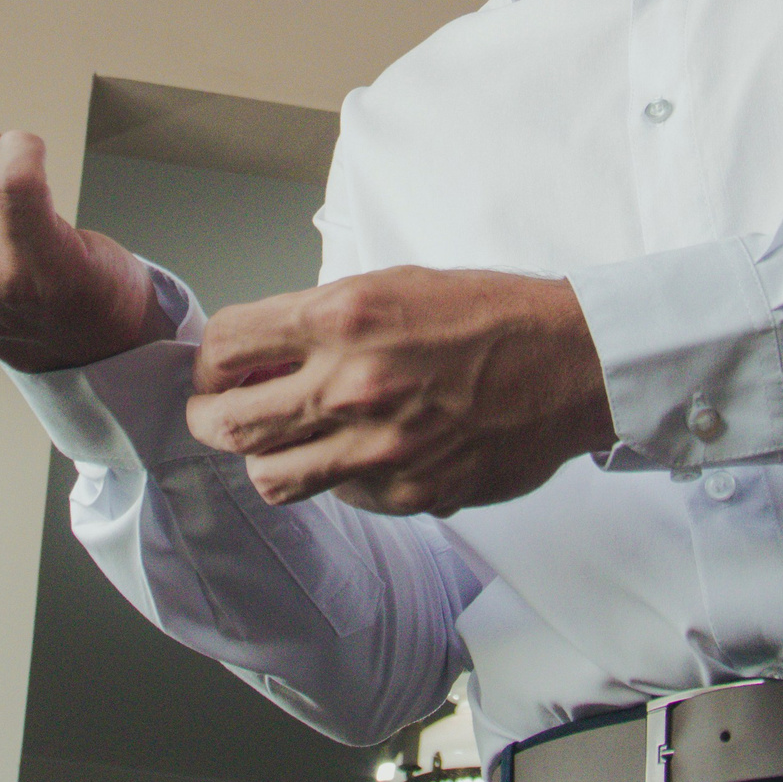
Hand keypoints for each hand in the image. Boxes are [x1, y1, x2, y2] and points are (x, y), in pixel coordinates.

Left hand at [185, 267, 615, 515]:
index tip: (217, 369)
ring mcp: (379, 448)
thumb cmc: (488, 313)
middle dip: (212, 417)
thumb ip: (322, 319)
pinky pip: (342, 496)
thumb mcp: (393, 285)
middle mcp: (350, 385)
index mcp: (341, 318)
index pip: (226, 345)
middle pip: (228, 424)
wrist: (572, 361)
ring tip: (284, 441)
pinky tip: (365, 450)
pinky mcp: (411, 493)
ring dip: (267, 458)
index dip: (210, 361)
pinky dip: (340, 478)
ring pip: (272, 477)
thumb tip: (262, 353)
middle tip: (219, 413)